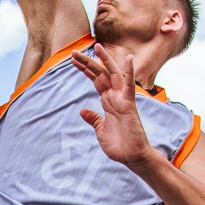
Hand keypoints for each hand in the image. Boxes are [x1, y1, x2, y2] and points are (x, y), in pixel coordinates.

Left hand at [70, 44, 153, 167]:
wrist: (132, 157)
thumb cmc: (119, 145)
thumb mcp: (101, 130)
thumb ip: (93, 119)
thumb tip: (82, 110)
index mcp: (107, 102)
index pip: (95, 80)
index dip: (85, 70)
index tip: (73, 60)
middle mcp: (115, 97)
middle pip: (100, 74)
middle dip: (87, 63)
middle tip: (73, 52)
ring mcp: (122, 99)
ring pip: (112, 75)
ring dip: (105, 61)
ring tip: (96, 46)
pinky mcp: (129, 105)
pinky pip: (129, 86)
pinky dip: (129, 72)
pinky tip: (128, 59)